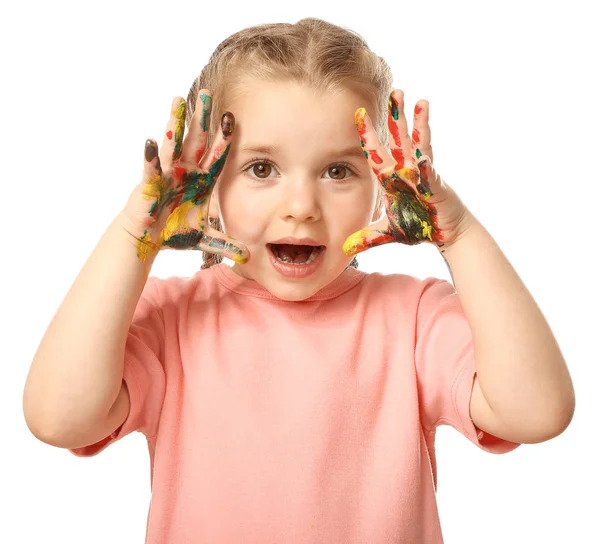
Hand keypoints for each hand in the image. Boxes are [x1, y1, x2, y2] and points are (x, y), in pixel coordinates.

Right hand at [121, 93, 249, 263]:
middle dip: (201, 118)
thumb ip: (226, 244)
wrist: (148, 237)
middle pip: (196, 141)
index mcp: (201, 181)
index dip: (225, 139)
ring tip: (177, 101)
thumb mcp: (205, 238)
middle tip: (207, 93)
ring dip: (176, 124)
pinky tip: (151, 140)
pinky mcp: (150, 184)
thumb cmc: (175, 232)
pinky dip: (151, 156)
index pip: (217, 156)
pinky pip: (152, 168)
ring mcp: (168, 174)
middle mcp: (186, 172)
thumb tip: (248, 257)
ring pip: (173, 145)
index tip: (233, 118)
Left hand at [343, 89, 471, 256]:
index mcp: (393, 179)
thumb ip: (367, 238)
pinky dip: (427, 168)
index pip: (377, 154)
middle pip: (399, 140)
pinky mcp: (437, 186)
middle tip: (393, 91)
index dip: (368, 136)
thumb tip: (345, 249)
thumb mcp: (388, 233)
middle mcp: (408, 171)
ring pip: (420, 145)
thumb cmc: (418, 227)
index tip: (359, 115)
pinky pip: (431, 175)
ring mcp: (424, 175)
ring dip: (418, 124)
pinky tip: (424, 159)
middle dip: (395, 117)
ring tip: (420, 100)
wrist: (446, 233)